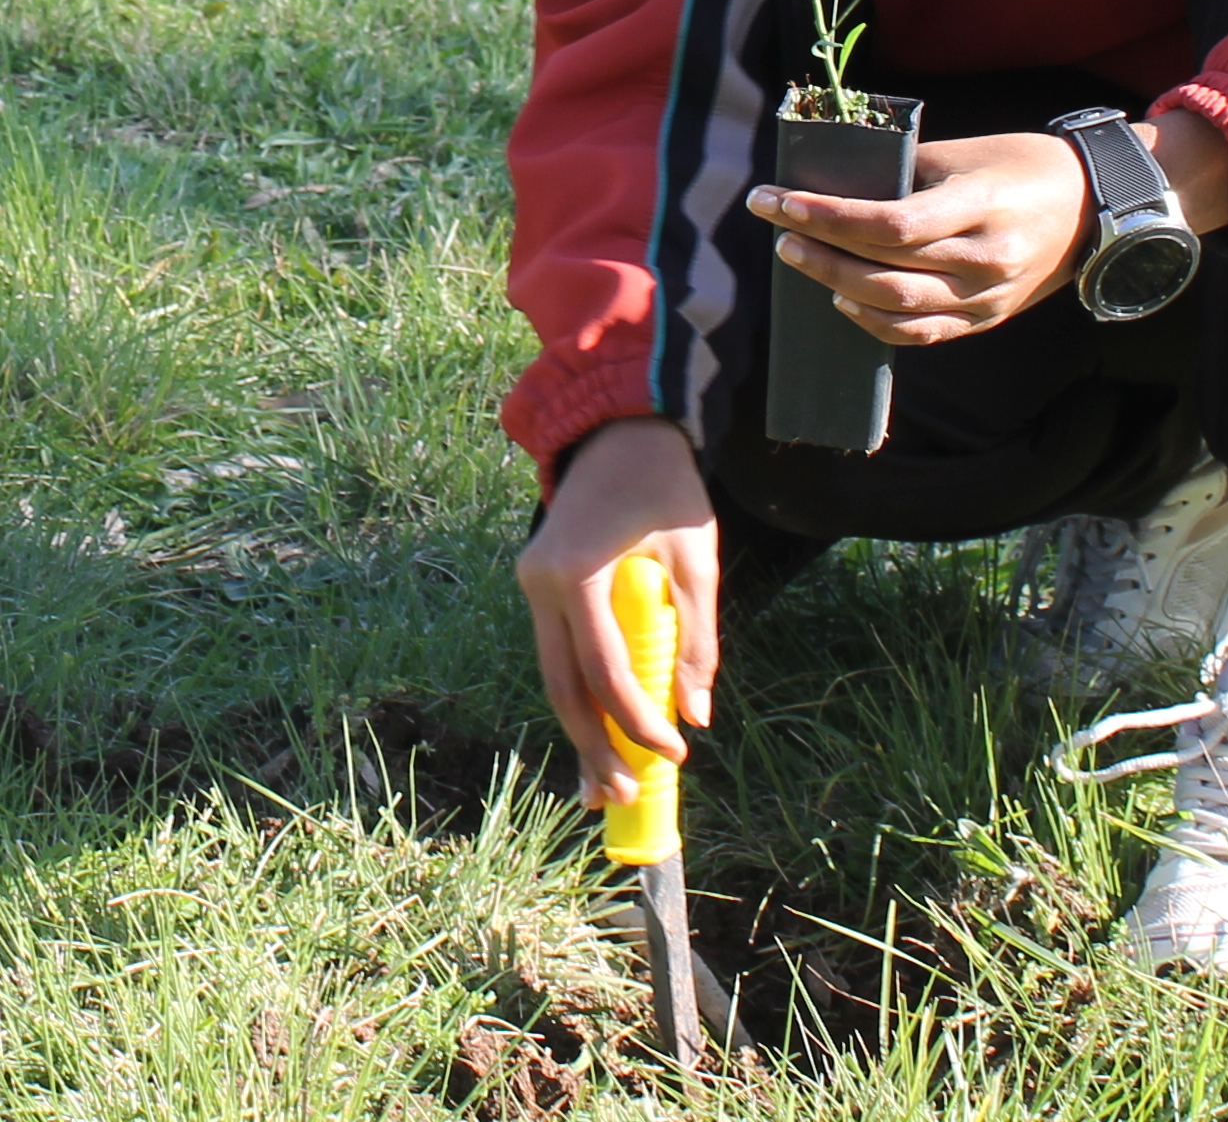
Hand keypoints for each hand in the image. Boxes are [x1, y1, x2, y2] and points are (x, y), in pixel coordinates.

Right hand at [515, 418, 716, 807]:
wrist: (619, 430)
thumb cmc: (665, 488)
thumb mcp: (695, 561)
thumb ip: (695, 639)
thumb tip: (694, 714)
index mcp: (577, 573)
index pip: (605, 670)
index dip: (638, 720)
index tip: (675, 752)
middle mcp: (540, 582)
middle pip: (564, 685)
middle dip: (594, 746)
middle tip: (624, 797)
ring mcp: (532, 583)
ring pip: (553, 674)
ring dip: (580, 730)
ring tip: (604, 786)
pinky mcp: (538, 583)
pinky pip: (556, 651)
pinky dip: (577, 694)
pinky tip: (594, 734)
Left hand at [754, 113, 1227, 345]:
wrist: (1095, 208)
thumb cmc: (1022, 166)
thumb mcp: (963, 154)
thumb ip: (902, 173)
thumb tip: (831, 184)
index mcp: (980, 207)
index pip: (888, 222)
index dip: (825, 215)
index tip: (775, 200)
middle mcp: (985, 260)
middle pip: (884, 269)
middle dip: (818, 248)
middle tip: (776, 227)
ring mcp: (988, 298)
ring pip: (896, 309)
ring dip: (836, 284)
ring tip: (798, 258)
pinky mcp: (987, 320)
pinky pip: (920, 333)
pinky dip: (873, 322)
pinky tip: (841, 299)